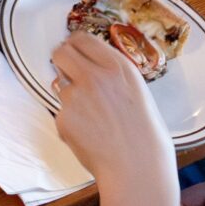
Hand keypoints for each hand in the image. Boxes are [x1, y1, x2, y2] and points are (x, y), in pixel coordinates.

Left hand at [49, 34, 174, 191]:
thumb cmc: (145, 134)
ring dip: (69, 97)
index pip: (82, 38)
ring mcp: (75, 96)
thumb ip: (111, 76)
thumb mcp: (136, 91)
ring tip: (93, 119)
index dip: (74, 45)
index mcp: (117, 67)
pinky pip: (61, 113)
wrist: (137, 167)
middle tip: (67, 71)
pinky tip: (89, 135)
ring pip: (59, 85)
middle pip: (60, 52)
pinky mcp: (63, 118)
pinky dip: (70, 123)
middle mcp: (94, 76)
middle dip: (61, 60)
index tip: (74, 51)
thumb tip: (88, 66)